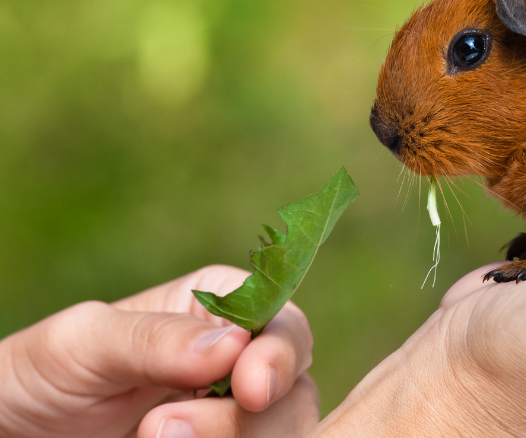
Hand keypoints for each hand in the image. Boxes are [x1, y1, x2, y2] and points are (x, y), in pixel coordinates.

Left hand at [0, 265, 317, 437]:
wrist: (16, 433)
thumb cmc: (41, 373)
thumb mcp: (84, 343)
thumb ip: (156, 337)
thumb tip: (234, 344)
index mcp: (217, 307)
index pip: (281, 320)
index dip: (280, 352)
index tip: (252, 387)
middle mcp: (238, 358)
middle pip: (292, 384)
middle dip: (245, 414)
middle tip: (162, 430)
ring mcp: (231, 414)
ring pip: (285, 429)